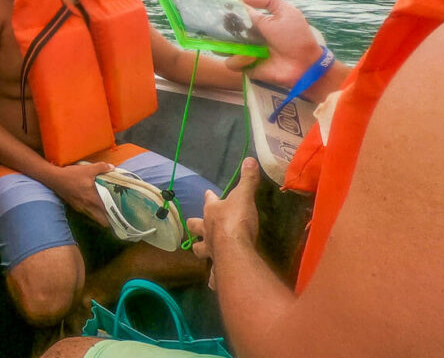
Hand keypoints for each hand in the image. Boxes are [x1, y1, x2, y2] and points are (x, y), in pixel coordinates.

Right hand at [47, 161, 112, 225]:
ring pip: (93, 217)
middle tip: (115, 216)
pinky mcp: (74, 206)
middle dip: (109, 220)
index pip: (106, 214)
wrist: (54, 179)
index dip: (114, 217)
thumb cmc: (72, 175)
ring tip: (106, 213)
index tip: (121, 217)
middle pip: (101, 220)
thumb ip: (102, 168)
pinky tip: (93, 206)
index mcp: (93, 199)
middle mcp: (87, 206)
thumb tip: (112, 167)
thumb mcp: (88, 169)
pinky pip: (86, 213)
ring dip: (100, 217)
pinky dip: (92, 212)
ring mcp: (80, 207)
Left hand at [188, 157, 260, 288]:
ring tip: (200, 252)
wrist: (235, 248)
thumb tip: (249, 159)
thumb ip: (248, 179)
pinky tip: (213, 285)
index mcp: (212, 211)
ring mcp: (211, 249)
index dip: (209, 196)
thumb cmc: (237, 219)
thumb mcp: (244, 195)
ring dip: (201, 250)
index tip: (207, 192)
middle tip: (194, 227)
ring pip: (201, 250)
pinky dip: (214, 279)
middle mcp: (208, 230)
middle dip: (195, 226)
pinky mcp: (218, 266)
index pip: (209, 200)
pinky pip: (214, 275)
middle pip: (196, 227)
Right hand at [226, 0, 323, 87]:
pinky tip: (251, 57)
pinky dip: (239, 60)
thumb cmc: (296, 37)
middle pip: (227, 29)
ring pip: (224, 46)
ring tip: (242, 44)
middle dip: (221, 26)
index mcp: (260, 22)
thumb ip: (264, 2)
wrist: (303, 64)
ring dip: (229, 44)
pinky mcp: (245, 66)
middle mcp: (250, 35)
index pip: (239, 14)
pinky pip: (232, 63)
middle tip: (219, 24)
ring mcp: (245, 51)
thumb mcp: (284, 12)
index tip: (221, 4)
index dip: (230, 9)